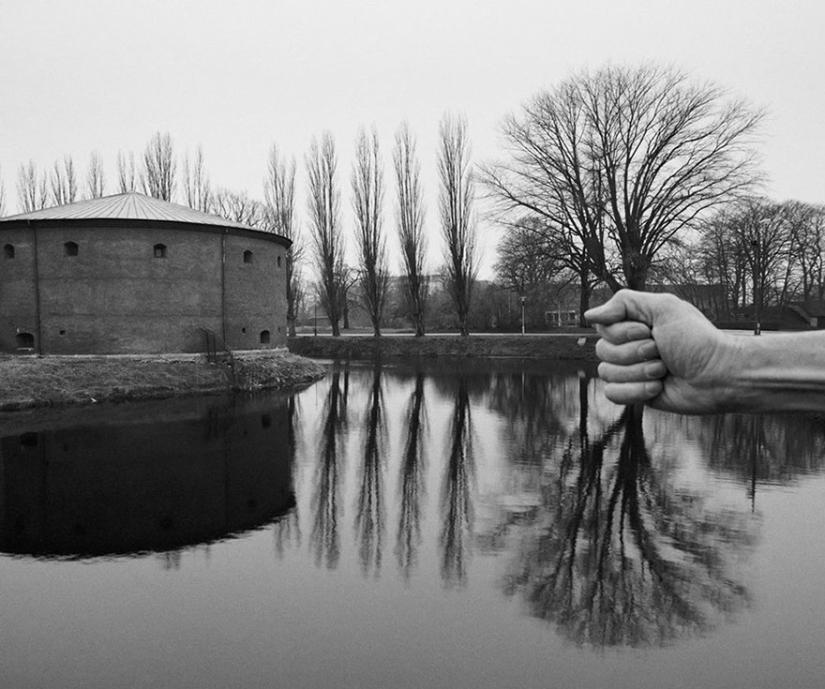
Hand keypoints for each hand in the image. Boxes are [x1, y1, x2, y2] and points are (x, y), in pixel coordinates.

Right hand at [585, 290, 741, 413]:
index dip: (623, 333)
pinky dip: (635, 392)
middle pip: (602, 351)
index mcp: (635, 324)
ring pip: (606, 373)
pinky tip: (657, 388)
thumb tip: (588, 315)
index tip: (651, 332)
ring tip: (663, 372)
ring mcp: (631, 371)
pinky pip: (612, 394)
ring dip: (639, 373)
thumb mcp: (664, 308)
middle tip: (662, 353)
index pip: (604, 328)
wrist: (719, 376)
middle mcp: (630, 346)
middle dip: (634, 354)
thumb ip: (623, 303)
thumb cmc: (697, 340)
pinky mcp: (635, 394)